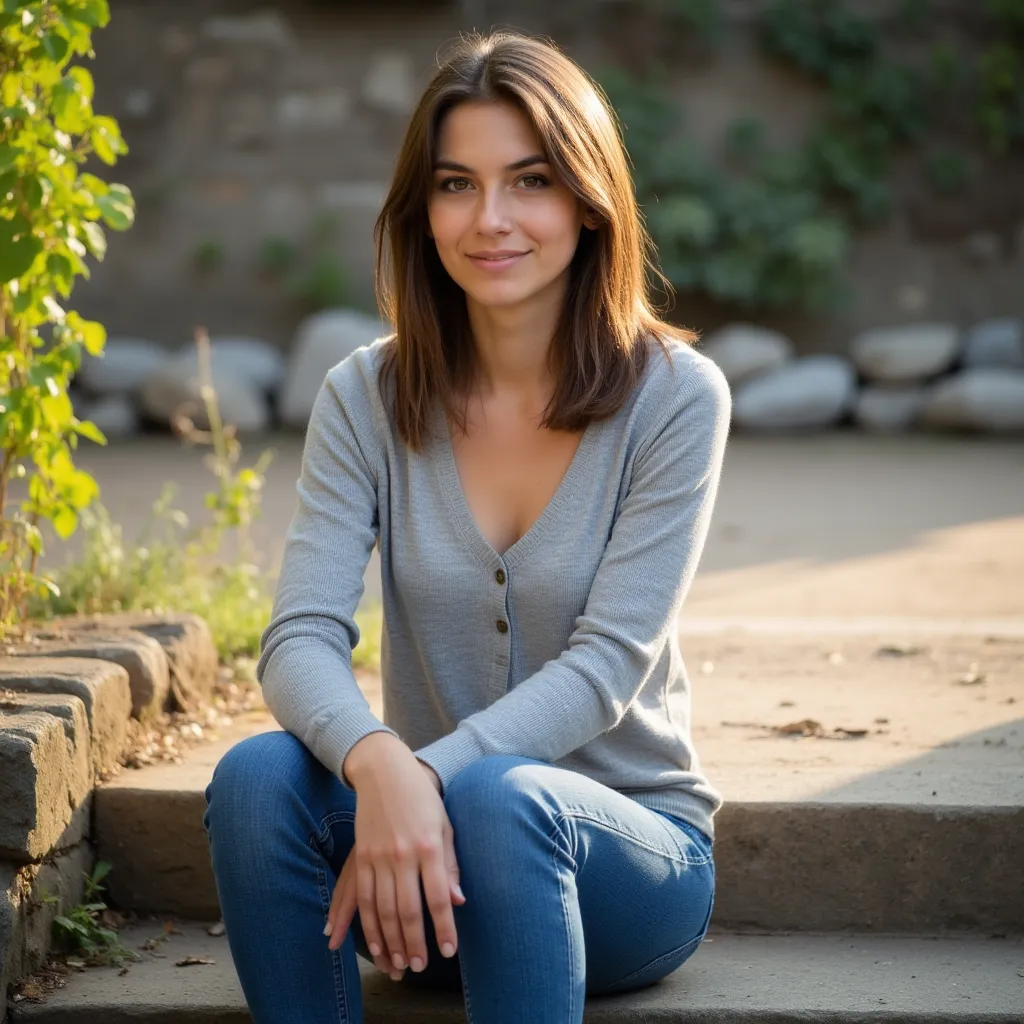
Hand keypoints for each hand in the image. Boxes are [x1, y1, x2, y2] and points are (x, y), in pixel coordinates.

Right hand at [325, 735, 464, 980]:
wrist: (385, 771)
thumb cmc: (422, 798)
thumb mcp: (445, 826)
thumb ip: (450, 866)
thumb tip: (458, 902)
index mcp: (429, 846)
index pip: (437, 897)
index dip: (443, 928)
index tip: (448, 950)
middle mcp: (402, 854)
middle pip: (406, 909)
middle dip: (413, 943)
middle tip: (418, 966)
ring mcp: (378, 856)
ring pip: (380, 910)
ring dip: (388, 940)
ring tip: (397, 962)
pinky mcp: (360, 856)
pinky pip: (360, 897)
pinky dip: (362, 923)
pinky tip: (368, 941)